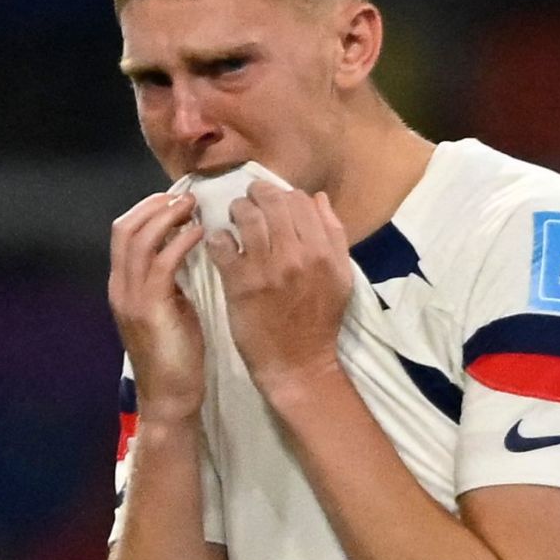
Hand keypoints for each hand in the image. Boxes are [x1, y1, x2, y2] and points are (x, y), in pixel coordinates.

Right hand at [105, 192, 208, 427]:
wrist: (170, 398)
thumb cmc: (177, 357)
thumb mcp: (171, 309)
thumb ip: (170, 280)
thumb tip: (185, 249)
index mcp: (122, 286)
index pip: (123, 233)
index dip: (147, 211)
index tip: (176, 202)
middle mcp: (120, 288)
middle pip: (125, 228)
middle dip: (155, 207)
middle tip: (186, 198)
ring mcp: (131, 298)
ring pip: (139, 240)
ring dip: (168, 219)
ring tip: (194, 209)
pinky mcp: (150, 309)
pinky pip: (162, 263)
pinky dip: (180, 243)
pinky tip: (201, 236)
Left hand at [204, 183, 357, 408]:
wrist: (298, 364)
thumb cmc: (320, 321)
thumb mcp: (341, 278)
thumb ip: (334, 236)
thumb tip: (318, 199)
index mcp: (323, 252)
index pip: (299, 200)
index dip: (283, 196)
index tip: (274, 207)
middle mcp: (296, 254)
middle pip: (270, 201)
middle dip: (256, 196)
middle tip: (249, 205)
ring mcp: (266, 268)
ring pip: (245, 215)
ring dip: (237, 213)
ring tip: (235, 222)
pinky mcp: (239, 282)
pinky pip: (222, 242)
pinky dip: (219, 238)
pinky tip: (223, 246)